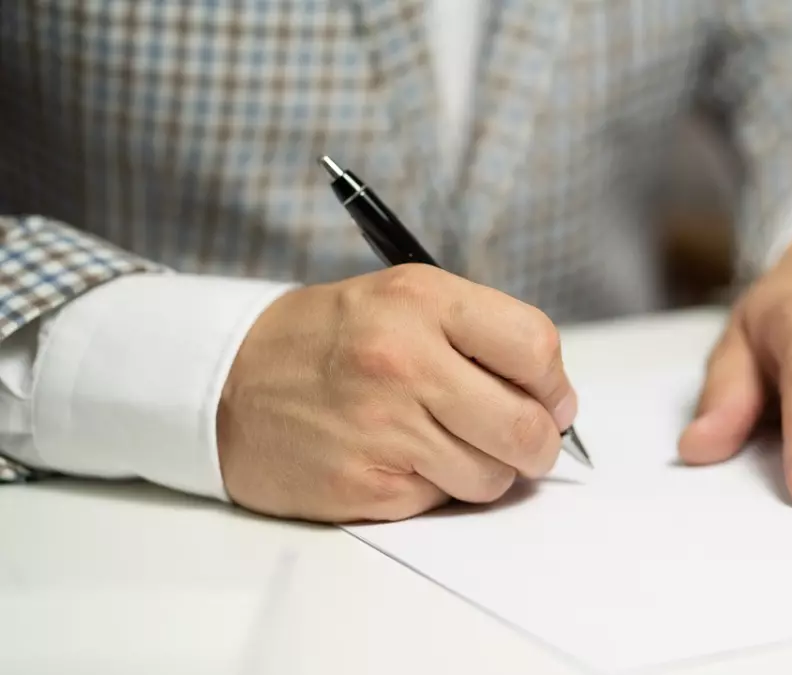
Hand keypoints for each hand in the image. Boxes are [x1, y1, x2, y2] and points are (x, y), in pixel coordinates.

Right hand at [216, 265, 576, 522]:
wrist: (224, 382)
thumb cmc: (327, 341)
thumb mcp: (402, 301)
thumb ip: (479, 335)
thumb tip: (553, 397)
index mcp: (423, 302)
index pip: (535, 347)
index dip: (555, 385)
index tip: (551, 400)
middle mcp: (405, 361)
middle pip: (527, 427)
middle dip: (538, 444)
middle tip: (522, 440)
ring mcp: (383, 428)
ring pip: (493, 476)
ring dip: (485, 469)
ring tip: (446, 444)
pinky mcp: (365, 486)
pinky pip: (442, 502)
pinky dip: (435, 489)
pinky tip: (400, 460)